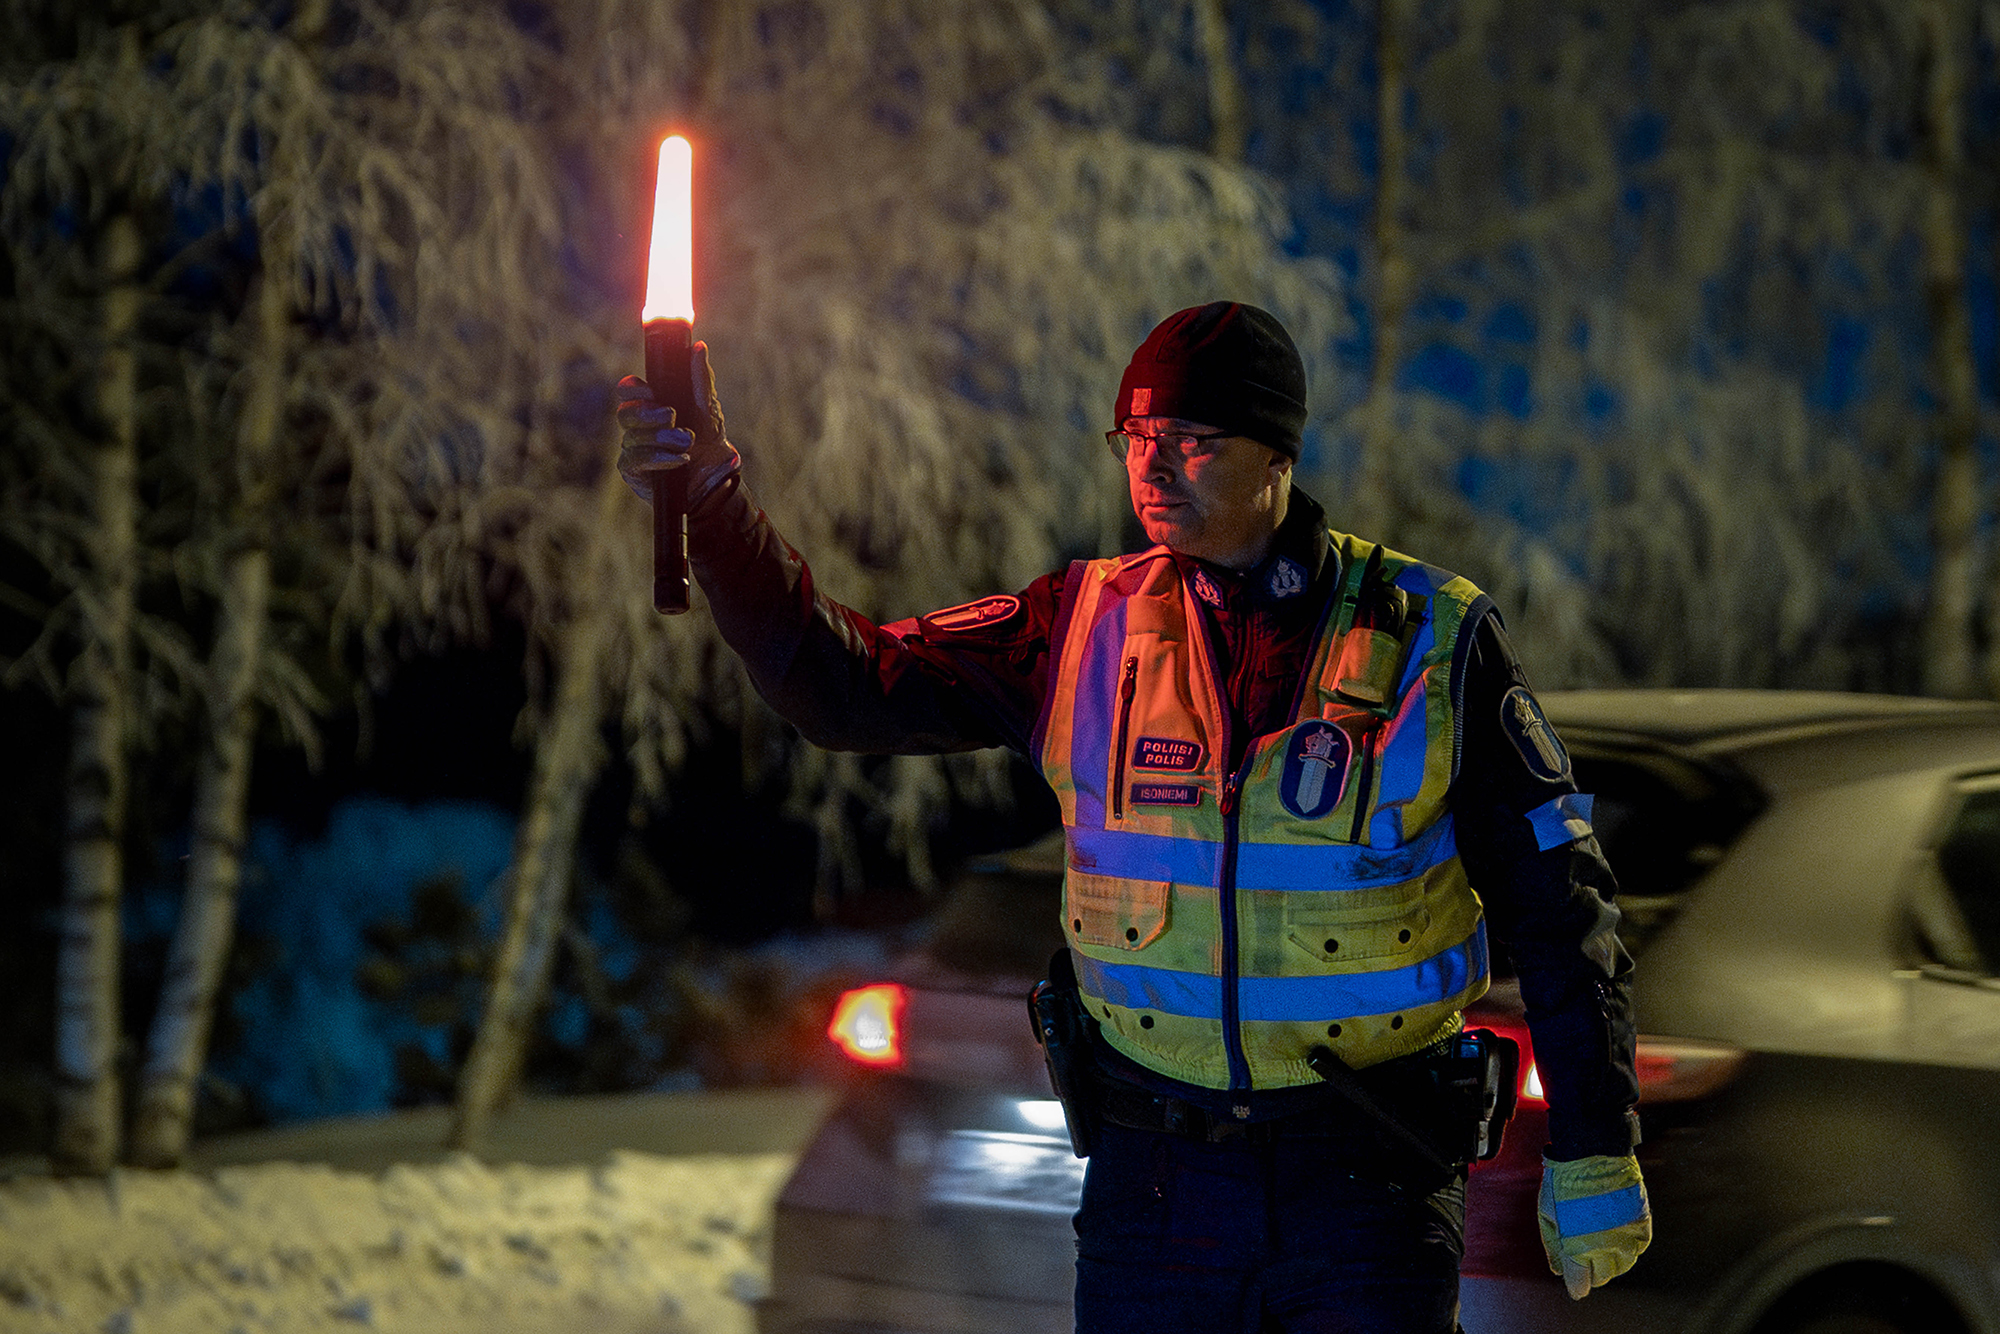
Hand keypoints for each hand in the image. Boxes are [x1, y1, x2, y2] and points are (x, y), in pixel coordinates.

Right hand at [615, 340, 738, 509]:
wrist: (717, 476)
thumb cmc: (709, 439)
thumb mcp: (708, 407)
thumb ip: (700, 379)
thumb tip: (699, 348)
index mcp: (651, 406)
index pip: (627, 391)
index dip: (633, 389)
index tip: (651, 392)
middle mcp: (638, 426)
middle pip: (624, 414)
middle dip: (649, 414)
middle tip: (672, 416)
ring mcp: (633, 449)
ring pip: (633, 438)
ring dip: (662, 438)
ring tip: (687, 442)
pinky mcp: (634, 473)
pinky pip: (636, 461)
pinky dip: (659, 458)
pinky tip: (679, 460)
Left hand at [1538, 1153, 1651, 1299]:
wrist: (1592, 1151)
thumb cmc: (1563, 1182)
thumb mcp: (1547, 1214)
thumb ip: (1553, 1245)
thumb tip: (1559, 1271)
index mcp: (1578, 1245)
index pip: (1580, 1283)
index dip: (1577, 1285)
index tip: (1575, 1283)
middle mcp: (1605, 1246)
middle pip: (1602, 1276)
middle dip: (1591, 1272)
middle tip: (1584, 1259)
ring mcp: (1626, 1234)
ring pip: (1622, 1265)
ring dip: (1611, 1261)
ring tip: (1599, 1246)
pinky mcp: (1642, 1223)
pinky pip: (1638, 1248)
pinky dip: (1629, 1247)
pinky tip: (1616, 1236)